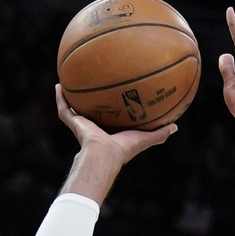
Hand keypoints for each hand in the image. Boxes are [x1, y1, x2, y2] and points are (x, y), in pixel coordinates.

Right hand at [56, 85, 176, 166]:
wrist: (104, 154)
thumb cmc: (124, 149)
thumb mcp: (145, 138)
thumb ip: (159, 133)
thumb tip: (176, 127)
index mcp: (108, 131)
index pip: (108, 118)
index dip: (110, 108)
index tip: (112, 96)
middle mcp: (93, 127)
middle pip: (89, 112)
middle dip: (89, 101)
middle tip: (90, 85)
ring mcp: (82, 125)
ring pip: (74, 109)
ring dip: (70, 97)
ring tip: (68, 81)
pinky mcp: (73, 123)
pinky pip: (64, 109)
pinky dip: (60, 98)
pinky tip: (59, 85)